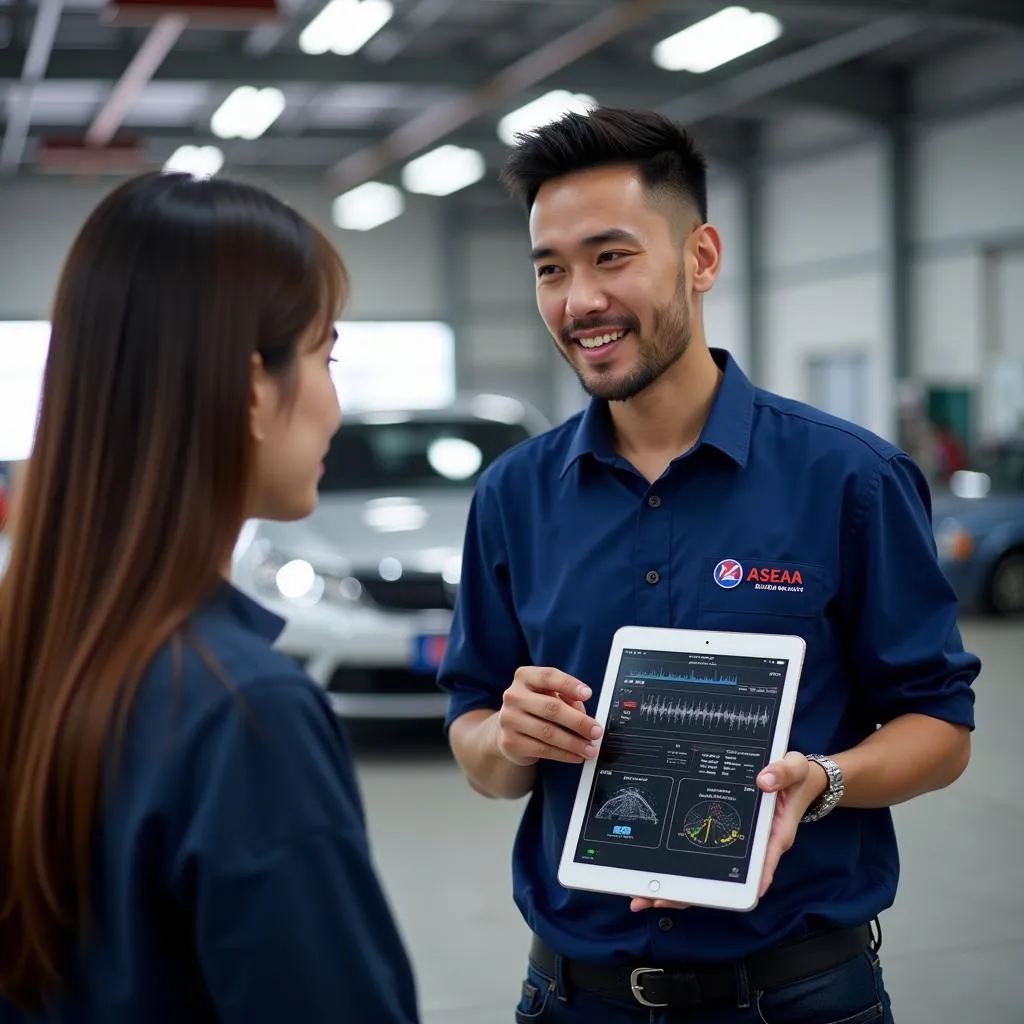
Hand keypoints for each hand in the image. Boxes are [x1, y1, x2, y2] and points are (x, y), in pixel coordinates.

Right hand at [493, 666, 603, 766]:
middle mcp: (513, 696)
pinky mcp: (510, 742)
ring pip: (548, 732)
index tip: (588, 694)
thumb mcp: (548, 694)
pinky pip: (542, 750)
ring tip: (590, 748)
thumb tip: (582, 714)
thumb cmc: (535, 708)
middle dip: (578, 721)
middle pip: (551, 708)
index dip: (569, 684)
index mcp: (524, 677)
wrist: (509, 729)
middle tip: (596, 731)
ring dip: (574, 743)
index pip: (549, 676)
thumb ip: (566, 698)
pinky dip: (564, 754)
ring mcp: (509, 719)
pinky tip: (576, 756)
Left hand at [628, 752, 826, 912]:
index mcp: (774, 836)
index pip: (758, 867)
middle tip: (657, 898)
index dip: (737, 884)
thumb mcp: (796, 768)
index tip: (714, 898)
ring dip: (682, 887)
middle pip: (724, 879)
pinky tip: (660, 873)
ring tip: (647, 896)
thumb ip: (783, 772)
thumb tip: (764, 780)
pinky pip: (708, 858)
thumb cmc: (797, 778)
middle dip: (693, 893)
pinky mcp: (732, 839)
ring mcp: (742, 845)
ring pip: (712, 874)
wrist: (797, 779)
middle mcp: (757, 848)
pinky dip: (685, 867)